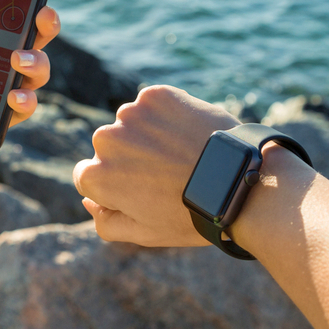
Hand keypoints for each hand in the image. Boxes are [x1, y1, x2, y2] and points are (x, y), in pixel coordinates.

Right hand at [73, 85, 237, 246]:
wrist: (238, 182)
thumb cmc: (190, 215)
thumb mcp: (144, 233)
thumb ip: (106, 221)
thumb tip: (89, 200)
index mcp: (97, 175)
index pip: (89, 175)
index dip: (116, 185)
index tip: (143, 189)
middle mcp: (106, 140)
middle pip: (109, 147)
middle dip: (130, 158)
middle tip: (166, 173)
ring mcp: (131, 114)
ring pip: (131, 123)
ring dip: (148, 135)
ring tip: (181, 154)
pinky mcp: (156, 95)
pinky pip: (152, 104)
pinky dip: (166, 116)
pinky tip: (188, 135)